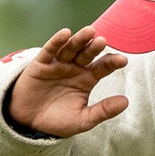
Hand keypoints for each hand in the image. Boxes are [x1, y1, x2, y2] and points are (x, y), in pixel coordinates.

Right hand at [8, 28, 128, 137]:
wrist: (29, 123)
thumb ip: (103, 111)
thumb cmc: (57, 120)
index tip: (122, 60)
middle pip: (87, 54)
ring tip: (90, 32)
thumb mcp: (83, 120)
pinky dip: (56, 41)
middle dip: (94, 47)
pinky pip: (49, 50)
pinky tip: (65, 33)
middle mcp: (74, 68)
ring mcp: (58, 64)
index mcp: (87, 79)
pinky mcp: (41, 64)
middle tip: (102, 41)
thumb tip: (126, 102)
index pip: (102, 67)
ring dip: (79, 40)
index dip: (112, 63)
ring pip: (70, 48)